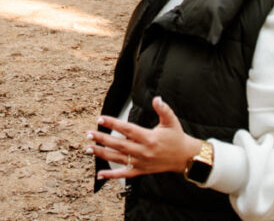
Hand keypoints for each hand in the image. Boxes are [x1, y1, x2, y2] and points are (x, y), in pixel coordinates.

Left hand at [86, 96, 202, 180]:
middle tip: (88, 134)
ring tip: (88, 148)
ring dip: (102, 154)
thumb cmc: (177, 137)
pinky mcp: (141, 170)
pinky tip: (100, 174)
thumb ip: (163, 109)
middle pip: (119, 145)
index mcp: (149, 138)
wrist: (185, 158)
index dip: (113, 124)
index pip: (127, 129)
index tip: (101, 119)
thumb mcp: (172, 121)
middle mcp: (143, 151)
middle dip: (102, 139)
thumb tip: (157, 99)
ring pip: (118, 159)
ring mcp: (141, 162)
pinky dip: (112, 175)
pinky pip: (124, 174)